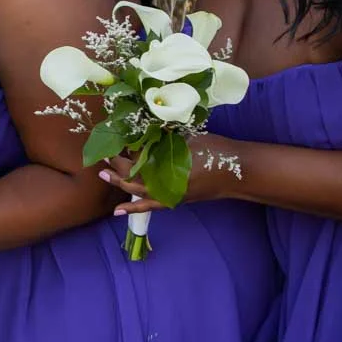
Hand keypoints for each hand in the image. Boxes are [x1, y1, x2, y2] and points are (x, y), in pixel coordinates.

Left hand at [100, 137, 236, 214]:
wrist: (238, 172)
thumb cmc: (216, 151)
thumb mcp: (189, 139)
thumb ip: (167, 138)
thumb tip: (147, 130)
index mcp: (168, 165)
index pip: (138, 157)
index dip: (124, 149)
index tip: (113, 138)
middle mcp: (166, 182)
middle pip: (134, 173)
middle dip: (117, 164)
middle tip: (103, 153)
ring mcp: (169, 194)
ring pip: (137, 189)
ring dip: (120, 181)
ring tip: (103, 174)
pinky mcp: (174, 201)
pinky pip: (149, 206)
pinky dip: (133, 206)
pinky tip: (117, 211)